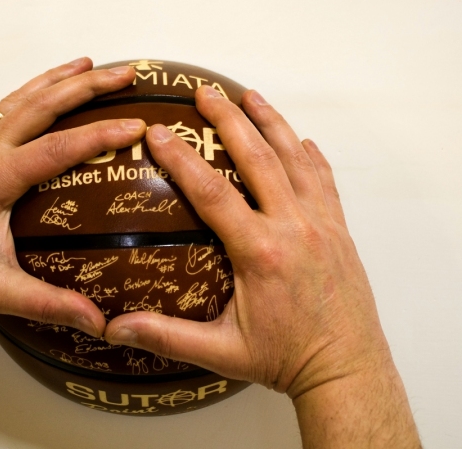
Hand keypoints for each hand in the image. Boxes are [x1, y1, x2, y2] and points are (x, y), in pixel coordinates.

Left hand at [0, 58, 144, 336]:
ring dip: (56, 79)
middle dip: (86, 86)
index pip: (55, 148)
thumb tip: (101, 323)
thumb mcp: (2, 292)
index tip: (135, 126)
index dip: (98, 135)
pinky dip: (30, 92)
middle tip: (125, 73)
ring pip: (17, 98)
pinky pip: (1, 109)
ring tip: (91, 64)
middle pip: (39, 106)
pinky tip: (48, 89)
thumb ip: (52, 303)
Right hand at [104, 85, 389, 395]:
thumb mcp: (222, 353)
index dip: (182, 158)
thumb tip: (114, 328)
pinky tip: (302, 139)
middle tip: (204, 91)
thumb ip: (167, 336)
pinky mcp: (340, 230)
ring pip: (295, 159)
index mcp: (260, 253)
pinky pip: (324, 181)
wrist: (347, 369)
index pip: (212, 192)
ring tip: (251, 96)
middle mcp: (294, 228)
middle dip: (228, 120)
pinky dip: (311, 155)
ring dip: (272, 123)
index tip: (158, 131)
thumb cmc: (286, 361)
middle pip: (258, 158)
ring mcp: (322, 225)